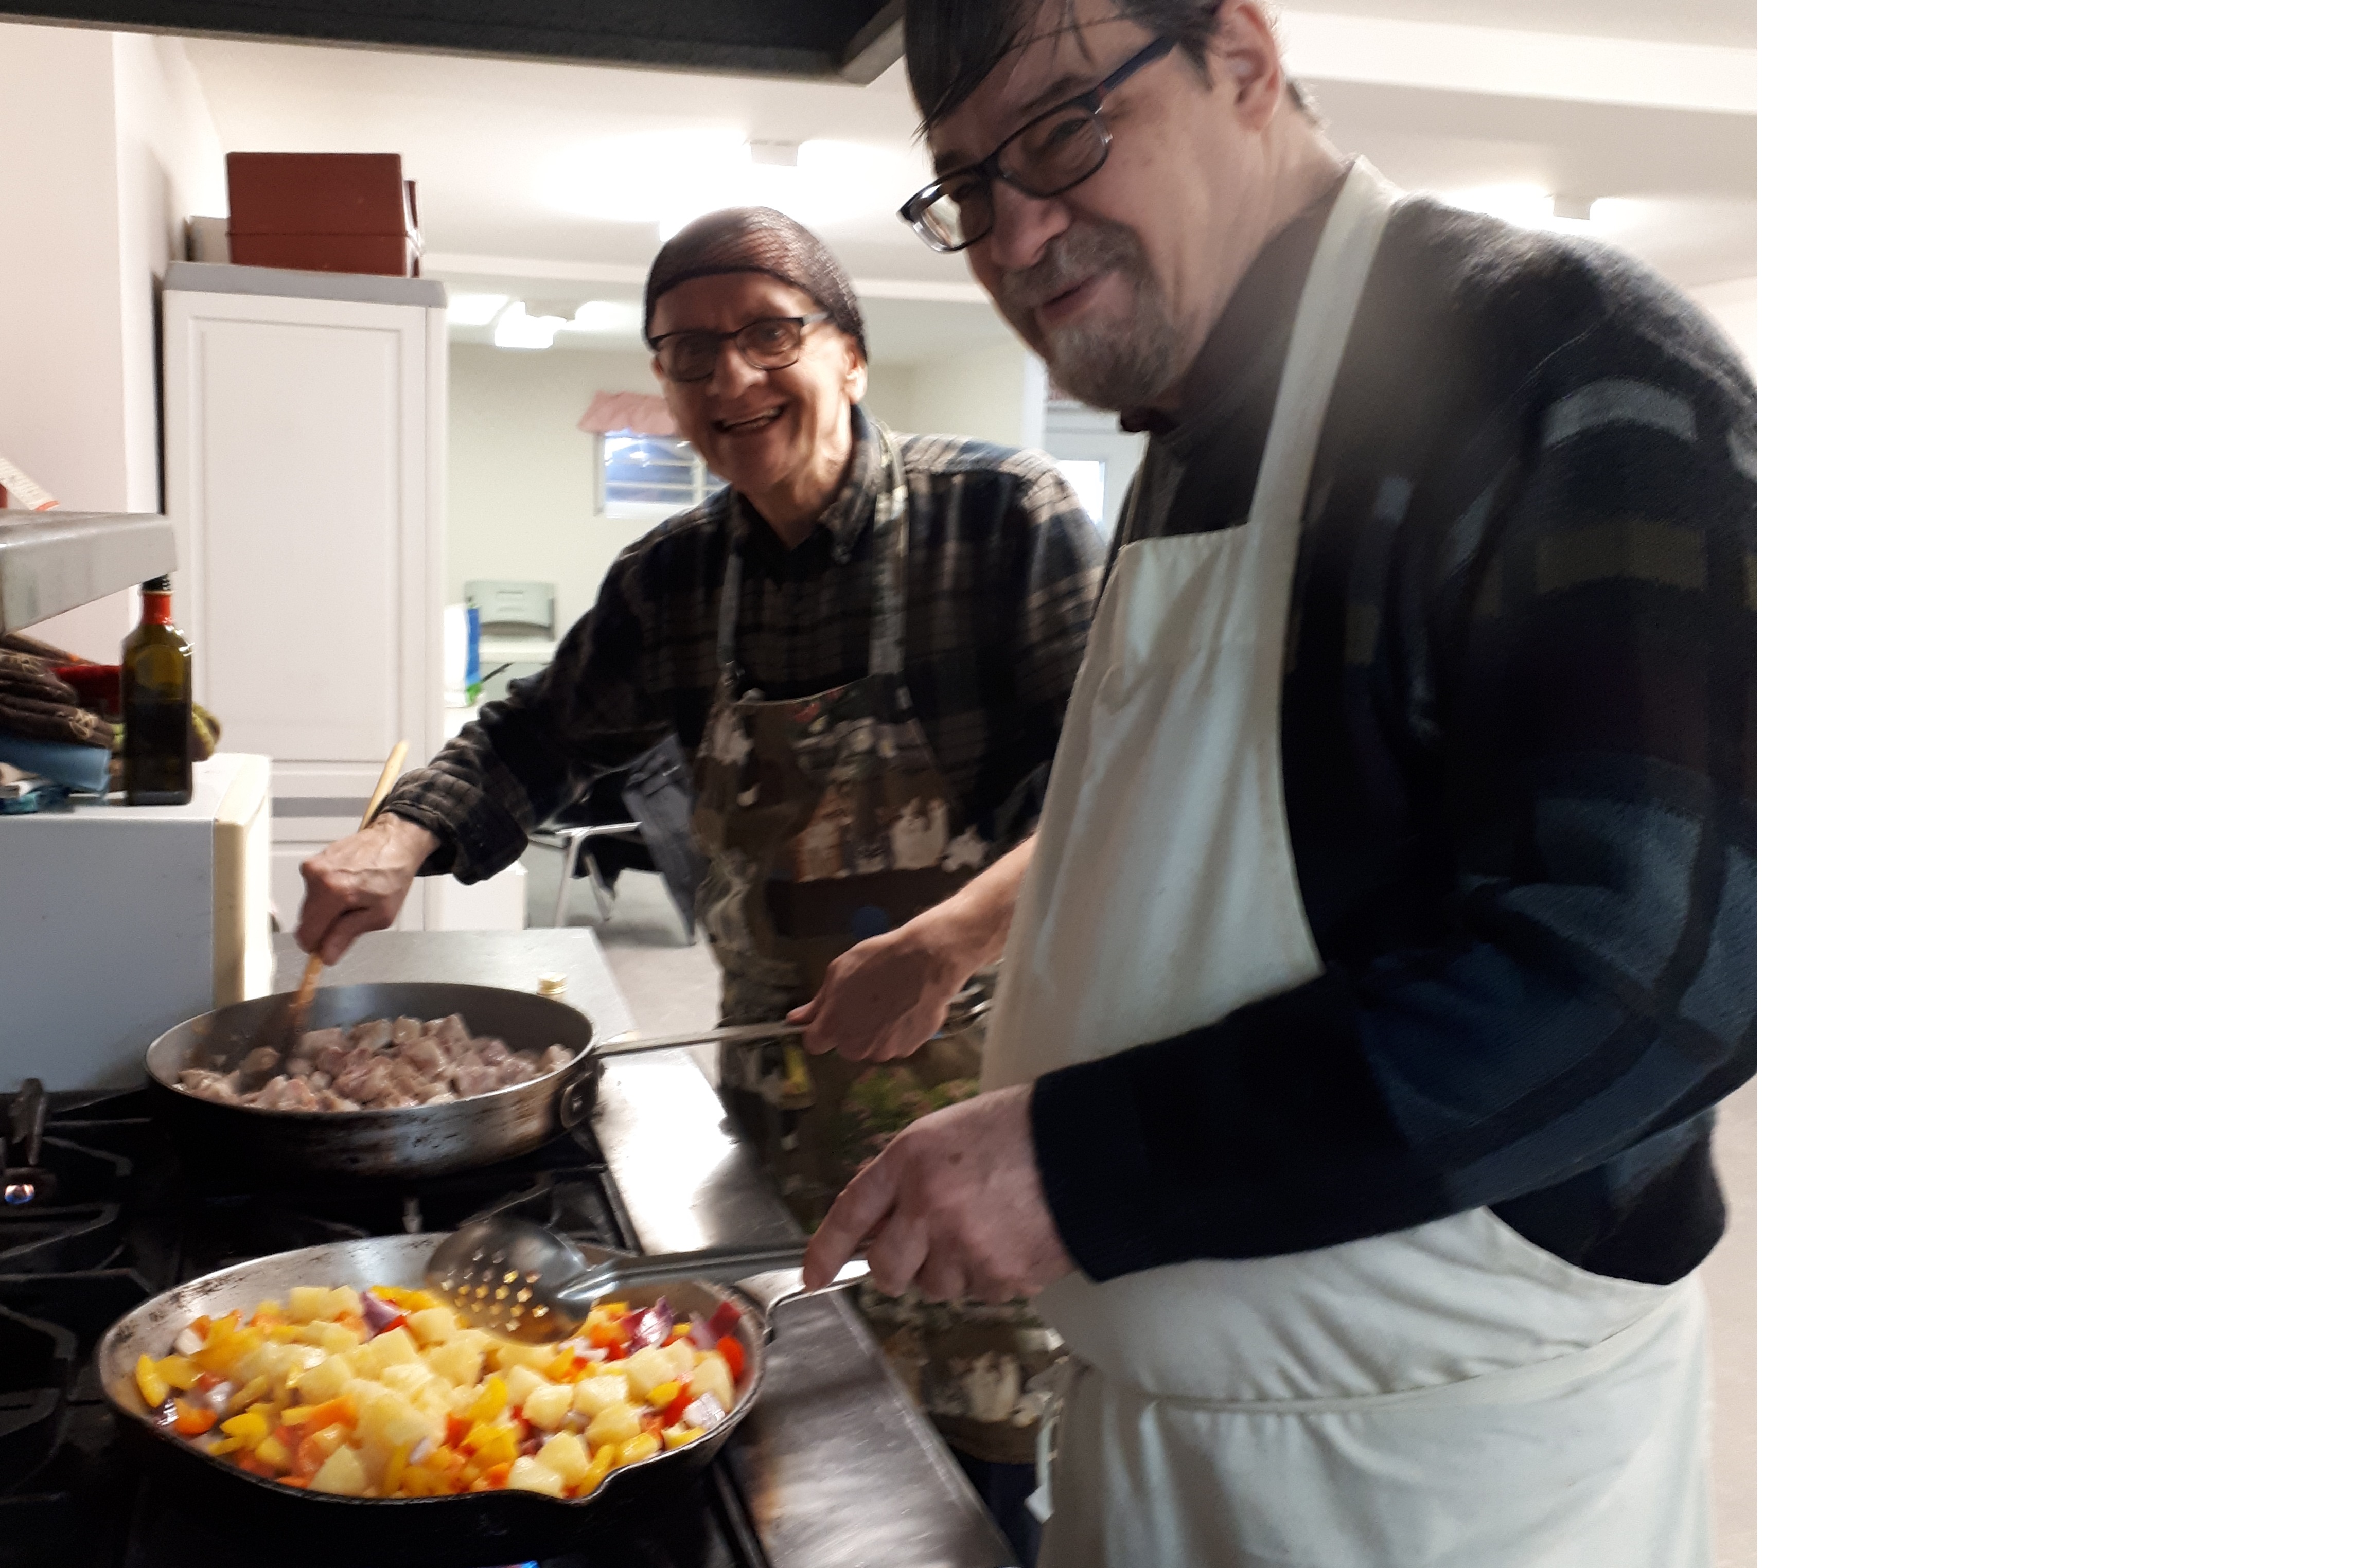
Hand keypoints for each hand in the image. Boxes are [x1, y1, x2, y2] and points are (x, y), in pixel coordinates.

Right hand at [296, 814, 440, 962]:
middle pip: (307, 920)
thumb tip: (326, 955)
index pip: (306, 934)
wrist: (395, 842)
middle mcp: (317, 877)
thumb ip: (347, 936)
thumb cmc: (393, 875)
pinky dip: (328, 893)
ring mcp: (313, 867)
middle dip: (325, 925)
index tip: (326, 948)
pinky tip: (348, 885)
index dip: (316, 946)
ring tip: (353, 897)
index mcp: (333, 892)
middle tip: (352, 917)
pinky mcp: (313, 861)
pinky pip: (314, 889)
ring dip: (328, 909)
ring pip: (310, 905)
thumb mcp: (380, 915)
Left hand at [789, 918, 970, 1063]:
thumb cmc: (878, 961)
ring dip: (877, 1031)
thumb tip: (795, 1019)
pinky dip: (899, 1031)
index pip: (814, 1043)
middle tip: (866, 1001)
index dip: (820, 1028)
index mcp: (833, 1029)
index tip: (831, 1014)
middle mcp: (857, 1048)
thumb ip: (817, 1004)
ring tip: (891, 1002)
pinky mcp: (910, 1049)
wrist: (926, 961)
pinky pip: (897, 1044)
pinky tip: (907, 1007)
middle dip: (851, 1029)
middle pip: (846, 1046)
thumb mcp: (838, 973)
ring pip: (873, 1045)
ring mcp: (885, 1051)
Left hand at [802, 1085, 1076, 1302]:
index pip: (850, 1212)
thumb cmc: (1023, 1129)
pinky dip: (989, 1274)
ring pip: (934, 1286)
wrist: (1089, 1148)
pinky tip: (1012, 1238)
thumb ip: (909, 1174)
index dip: (826, 1250)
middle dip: (898, 1266)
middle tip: (925, 1249)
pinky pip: (978, 1291)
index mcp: (911, 1161)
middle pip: (887, 1268)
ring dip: (949, 1269)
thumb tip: (883, 1218)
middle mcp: (928, 1206)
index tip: (813, 1275)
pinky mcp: (999, 1276)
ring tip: (987, 1229)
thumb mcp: (949, 1132)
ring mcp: (963, 1246)